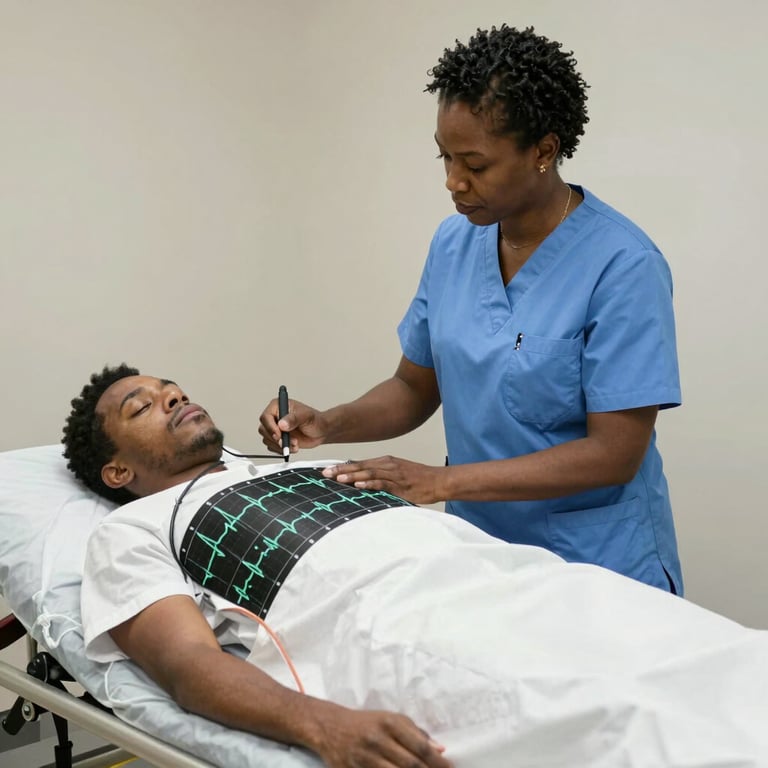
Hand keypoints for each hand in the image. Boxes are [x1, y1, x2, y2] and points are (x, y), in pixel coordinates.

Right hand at [258, 397, 327, 454]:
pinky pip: (272, 447)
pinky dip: (281, 450)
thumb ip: (294, 419)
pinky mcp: (278, 439)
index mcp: (278, 406)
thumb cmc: (315, 420)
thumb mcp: (306, 416)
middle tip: (287, 442)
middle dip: (276, 438)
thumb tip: (282, 424)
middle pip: (263, 429)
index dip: (270, 427)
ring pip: (267, 439)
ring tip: (295, 444)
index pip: (266, 417)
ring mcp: (275, 428)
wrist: (321, 431)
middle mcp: (274, 417)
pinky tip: (292, 447)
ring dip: (280, 445)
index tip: (279, 435)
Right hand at [313, 707, 451, 767]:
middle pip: (411, 764)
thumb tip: (440, 750)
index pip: (419, 745)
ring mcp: (365, 758)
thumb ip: (415, 733)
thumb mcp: (390, 719)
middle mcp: (378, 739)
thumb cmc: (366, 723)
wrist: (330, 727)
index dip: (437, 761)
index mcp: (390, 723)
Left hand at [322, 456, 442, 504]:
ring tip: (338, 478)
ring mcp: (394, 474)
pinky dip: (370, 483)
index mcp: (385, 462)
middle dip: (342, 470)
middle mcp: (388, 465)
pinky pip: (383, 483)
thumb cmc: (418, 480)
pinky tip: (359, 484)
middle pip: (360, 466)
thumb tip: (362, 482)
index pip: (359, 463)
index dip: (342, 466)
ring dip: (352, 475)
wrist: (439, 481)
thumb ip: (380, 478)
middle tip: (325, 473)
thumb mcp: (397, 475)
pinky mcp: (400, 484)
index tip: (327, 470)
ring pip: (369, 472)